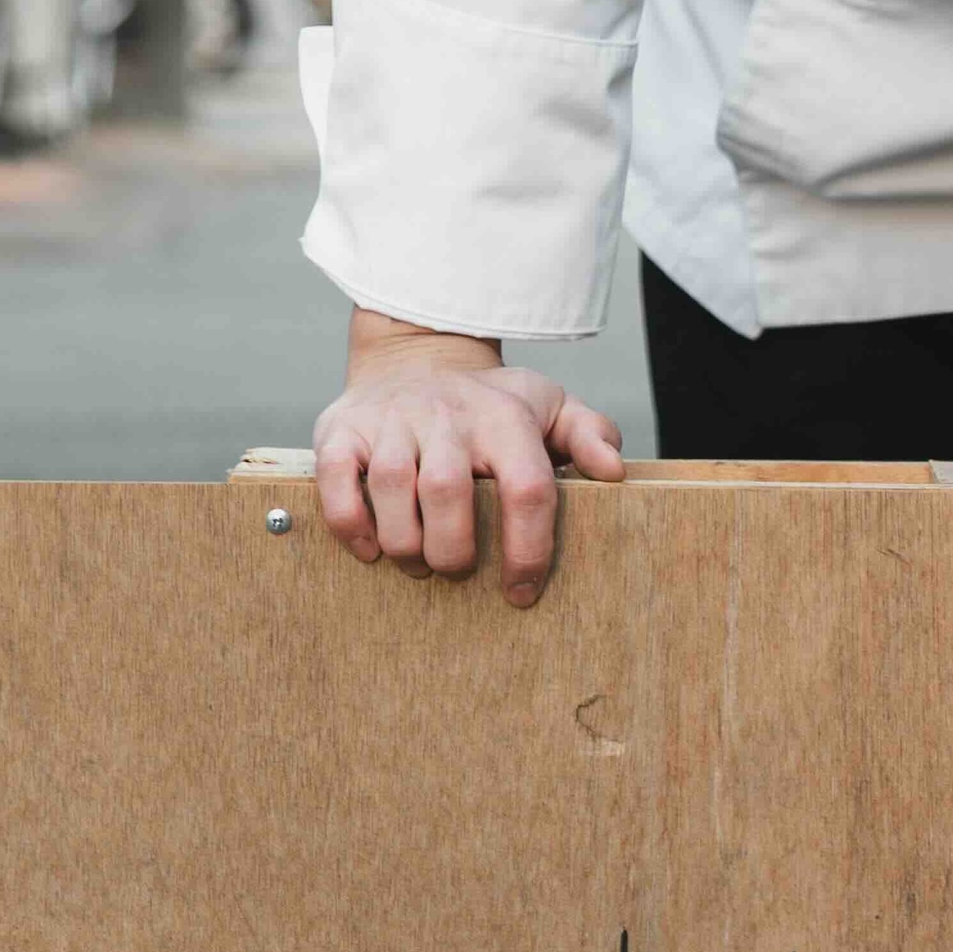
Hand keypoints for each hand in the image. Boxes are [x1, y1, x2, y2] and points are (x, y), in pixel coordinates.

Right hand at [314, 312, 625, 607]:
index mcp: (504, 417)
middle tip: (456, 570)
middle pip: (450, 491)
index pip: (526, 487)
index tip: (521, 593)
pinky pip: (338, 481)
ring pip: (393, 487)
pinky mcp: (342, 430)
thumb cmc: (487, 403)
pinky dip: (351, 524)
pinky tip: (371, 548)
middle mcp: (447, 415)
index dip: (528, 549)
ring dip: (405, 543)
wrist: (414, 358)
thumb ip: (588, 434)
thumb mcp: (547, 406)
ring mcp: (392, 420)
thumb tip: (614, 471)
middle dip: (453, 550)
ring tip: (418, 563)